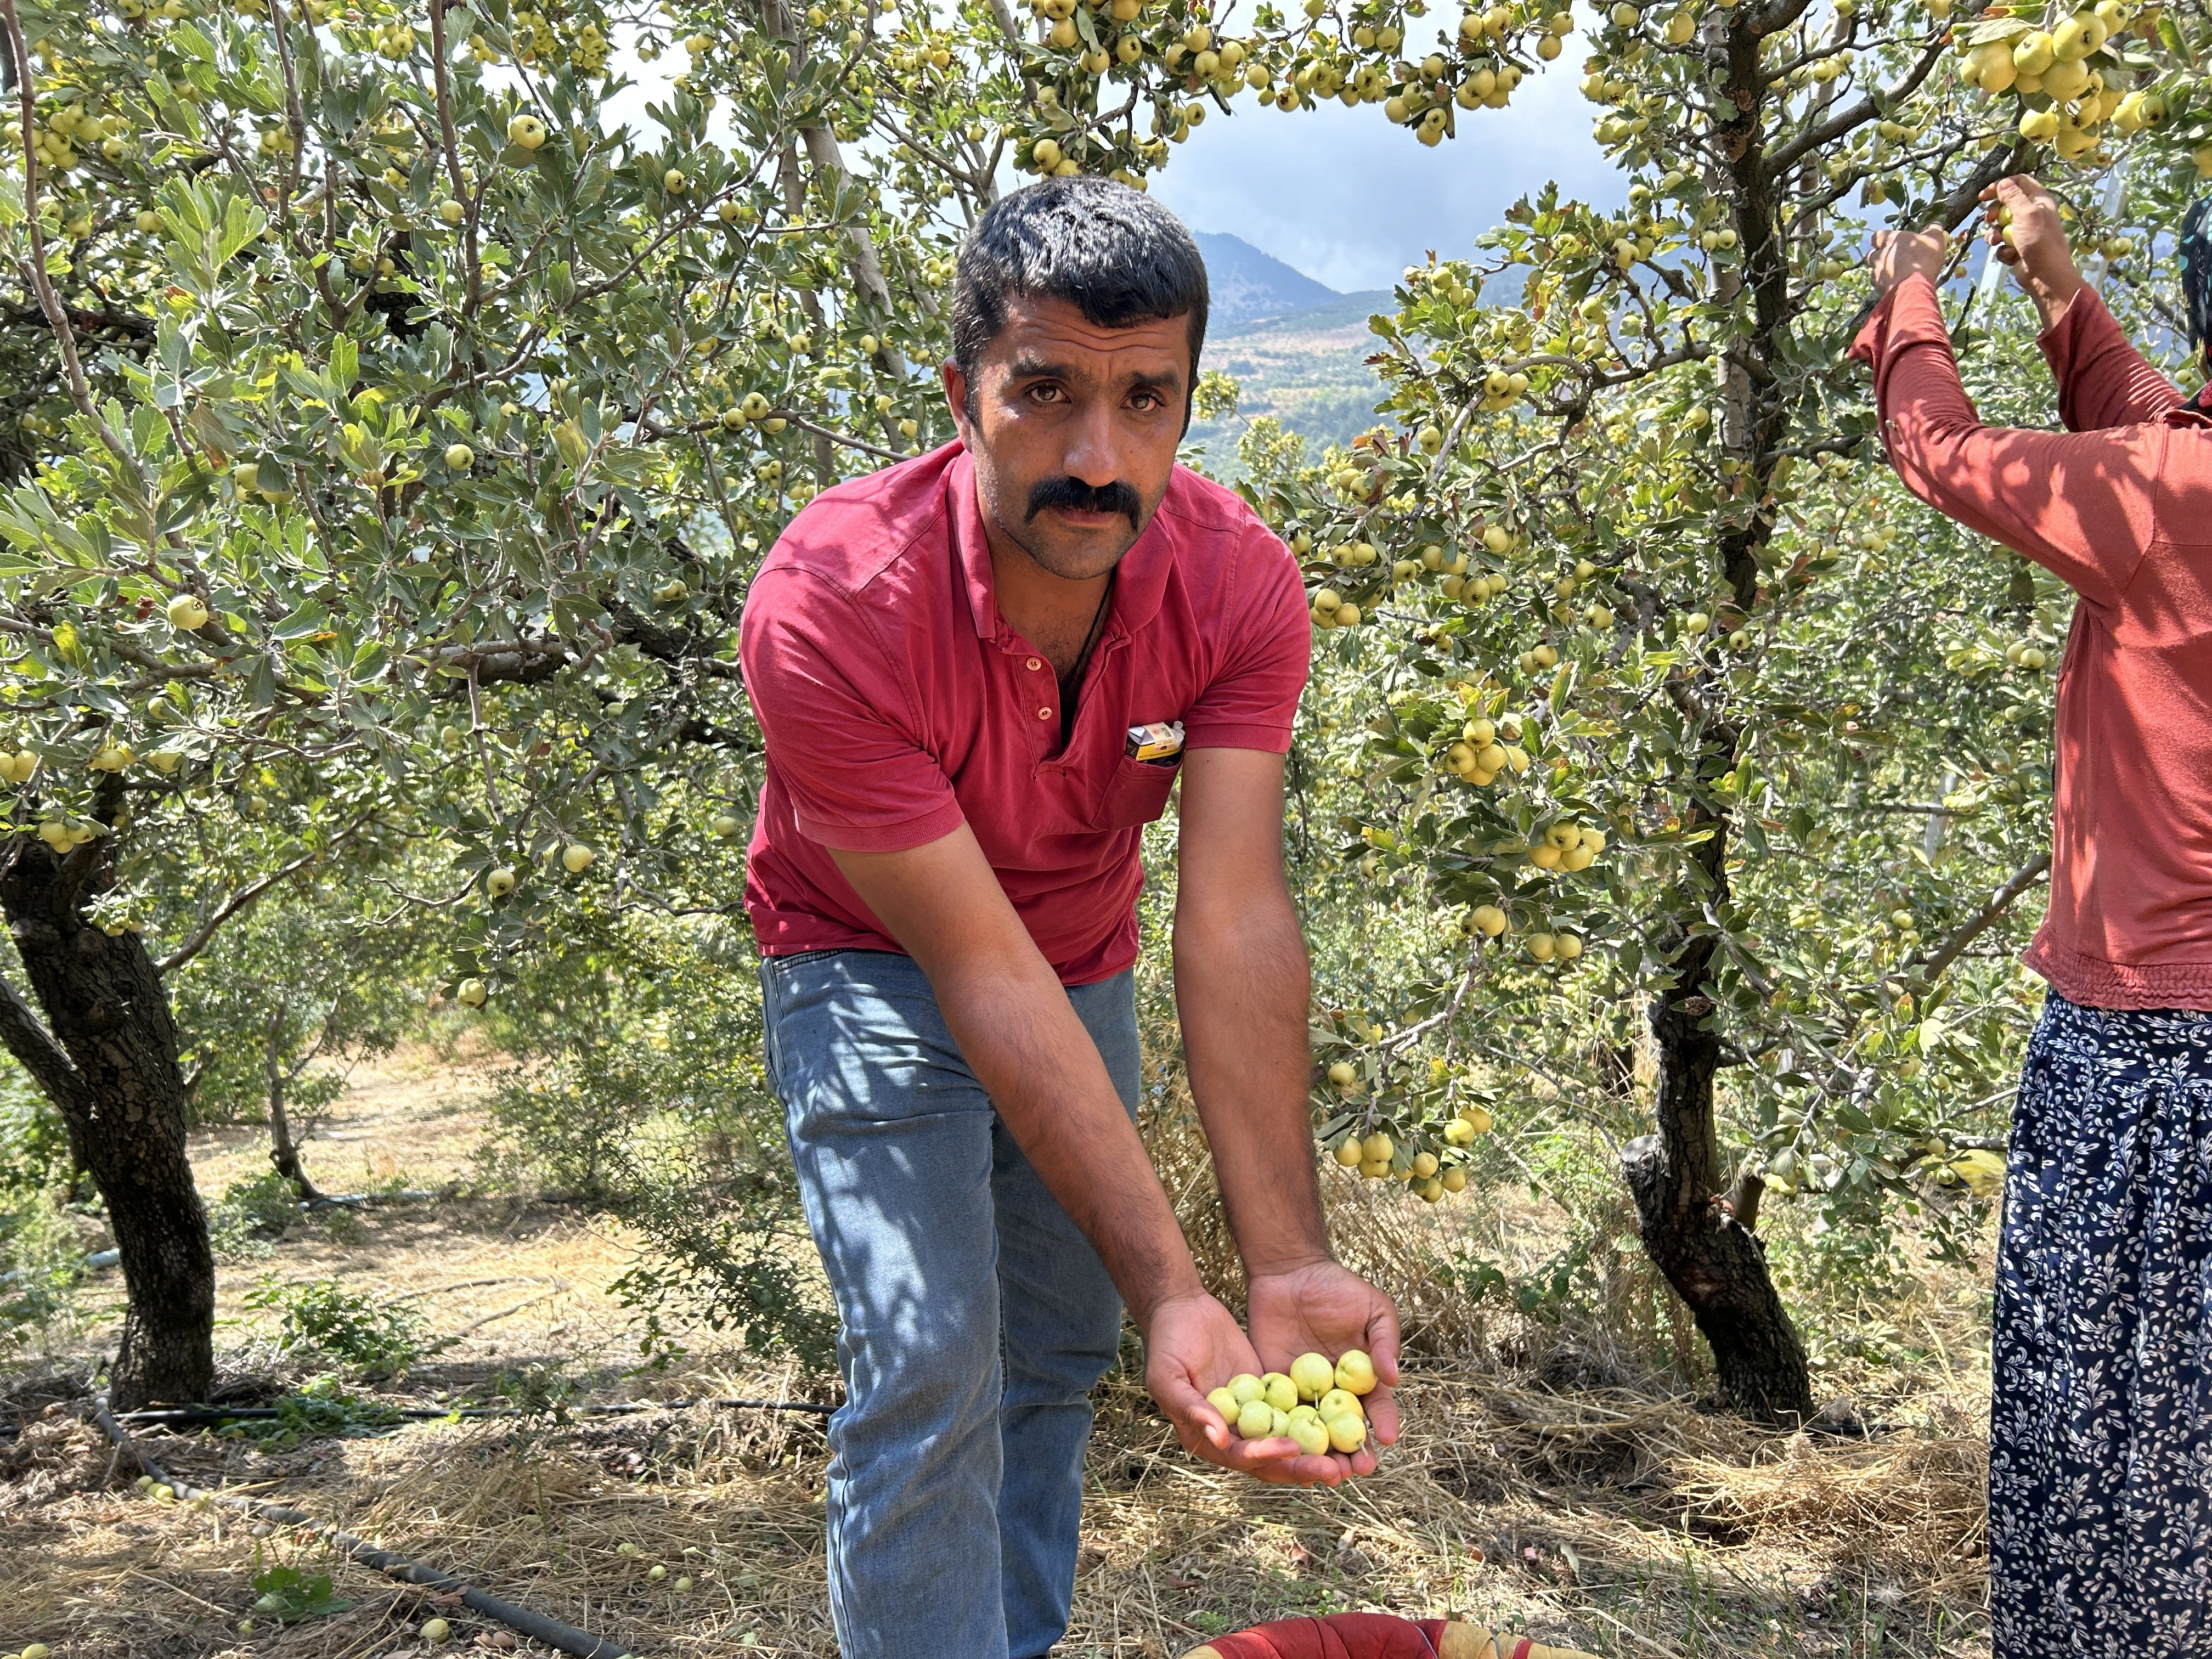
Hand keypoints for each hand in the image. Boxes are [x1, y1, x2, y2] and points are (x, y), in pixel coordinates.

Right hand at [1144, 1291, 1353, 1485]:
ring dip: (1315, 1454)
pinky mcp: (1268, 1395)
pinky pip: (1293, 1413)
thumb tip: (1219, 1436)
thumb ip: (1191, 1407)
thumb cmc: (1167, 1342)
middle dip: (1302, 1467)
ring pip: (1287, 1443)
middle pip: (1271, 1461)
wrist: (1183, 1308)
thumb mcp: (1168, 1375)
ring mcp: (1252, 1416)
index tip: (1291, 1449)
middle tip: (1337, 1470)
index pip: (1241, 1457)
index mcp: (1206, 1438)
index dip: (1266, 1457)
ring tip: (1348, 1461)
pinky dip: (1315, 1423)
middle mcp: (1231, 1435)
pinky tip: (1342, 1425)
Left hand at [1246, 1260, 1401, 1480]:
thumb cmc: (1337, 1288)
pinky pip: (1277, 1418)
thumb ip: (1383, 1341)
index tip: (1387, 1438)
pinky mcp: (1271, 1390)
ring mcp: (1302, 1395)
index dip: (1383, 1423)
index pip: (1376, 1408)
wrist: (1289, 1272)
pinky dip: (1281, 1438)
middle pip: (1344, 1431)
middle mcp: (1333, 1394)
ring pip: (1312, 1434)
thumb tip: (1394, 1378)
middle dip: (1352, 1454)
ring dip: (1319, 1456)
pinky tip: (1284, 1454)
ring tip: (1325, 1474)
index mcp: (1361, 1379)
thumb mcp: (1372, 1308)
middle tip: (1355, 1471)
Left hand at [1867, 226, 1947, 296]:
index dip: (1881, 239)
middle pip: (1871, 255)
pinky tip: (1895, 286)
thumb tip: (1934, 224)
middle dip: (1878, 256)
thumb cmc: (1923, 258)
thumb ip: (1933, 230)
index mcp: (1890, 240)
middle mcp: (1879, 256)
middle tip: (1891, 259)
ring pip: (1873, 271)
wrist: (1913, 286)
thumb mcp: (1934, 239)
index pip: (1876, 236)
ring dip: (1881, 271)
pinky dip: (1884, 284)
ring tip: (1894, 274)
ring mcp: (1877, 273)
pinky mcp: (1878, 288)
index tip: (1888, 242)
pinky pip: (1878, 285)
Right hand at [1980, 174, 2083, 329]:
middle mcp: (2032, 213)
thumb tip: (2003, 183)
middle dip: (1994, 212)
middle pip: (2006, 204)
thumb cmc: (2039, 242)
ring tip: (1996, 242)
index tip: (1983, 196)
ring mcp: (2024, 231)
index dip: (2000, 186)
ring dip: (1994, 234)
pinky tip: (2008, 254)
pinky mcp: (2017, 247)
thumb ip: (2013, 197)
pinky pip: (2001, 243)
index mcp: (2039, 200)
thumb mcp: (2026, 214)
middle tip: (1989, 220)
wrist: (2045, 275)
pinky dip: (2002, 248)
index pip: (2019, 182)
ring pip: (2000, 225)